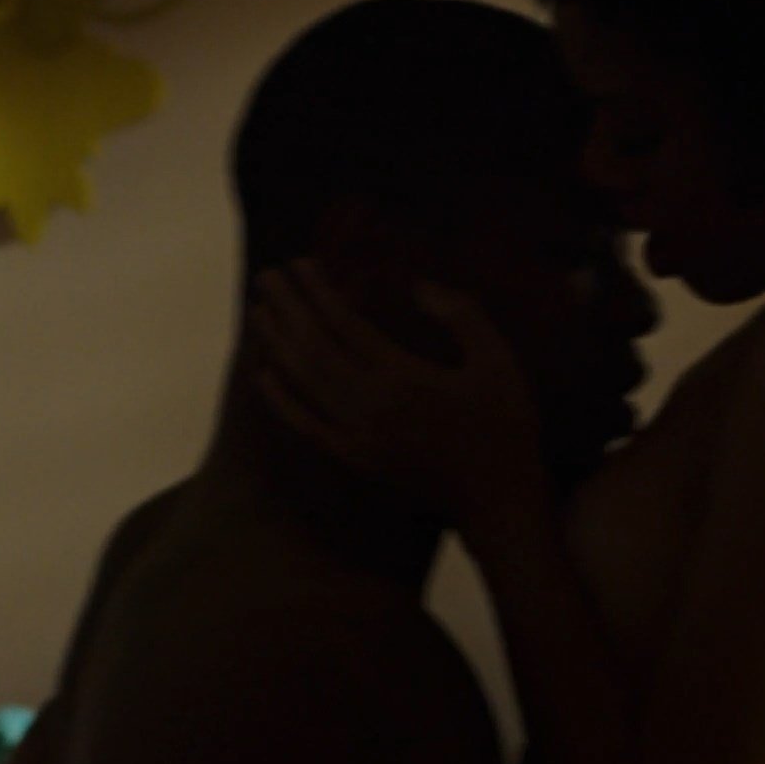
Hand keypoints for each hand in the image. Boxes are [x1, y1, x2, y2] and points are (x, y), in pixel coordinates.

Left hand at [248, 260, 544, 524]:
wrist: (498, 499)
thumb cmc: (505, 426)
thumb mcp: (498, 362)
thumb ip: (462, 316)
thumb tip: (420, 285)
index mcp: (404, 378)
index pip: (345, 325)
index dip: (319, 292)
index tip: (300, 264)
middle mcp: (371, 406)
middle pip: (314, 349)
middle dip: (288, 309)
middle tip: (267, 276)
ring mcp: (358, 436)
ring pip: (305, 383)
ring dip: (278, 345)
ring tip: (259, 310)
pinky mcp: (356, 458)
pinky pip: (307, 425)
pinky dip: (282, 399)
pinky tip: (264, 375)